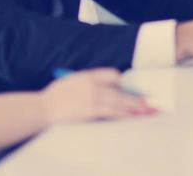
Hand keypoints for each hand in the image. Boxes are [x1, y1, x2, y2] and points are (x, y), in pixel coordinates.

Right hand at [41, 68, 155, 123]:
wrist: (43, 108)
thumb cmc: (55, 96)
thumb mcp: (72, 81)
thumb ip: (88, 82)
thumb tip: (105, 87)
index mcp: (88, 76)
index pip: (112, 74)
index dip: (121, 82)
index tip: (126, 88)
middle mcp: (94, 85)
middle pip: (120, 90)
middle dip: (135, 97)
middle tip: (149, 101)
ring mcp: (93, 99)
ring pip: (119, 102)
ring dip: (134, 107)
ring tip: (146, 111)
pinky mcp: (91, 111)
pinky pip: (111, 113)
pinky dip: (123, 115)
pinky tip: (131, 117)